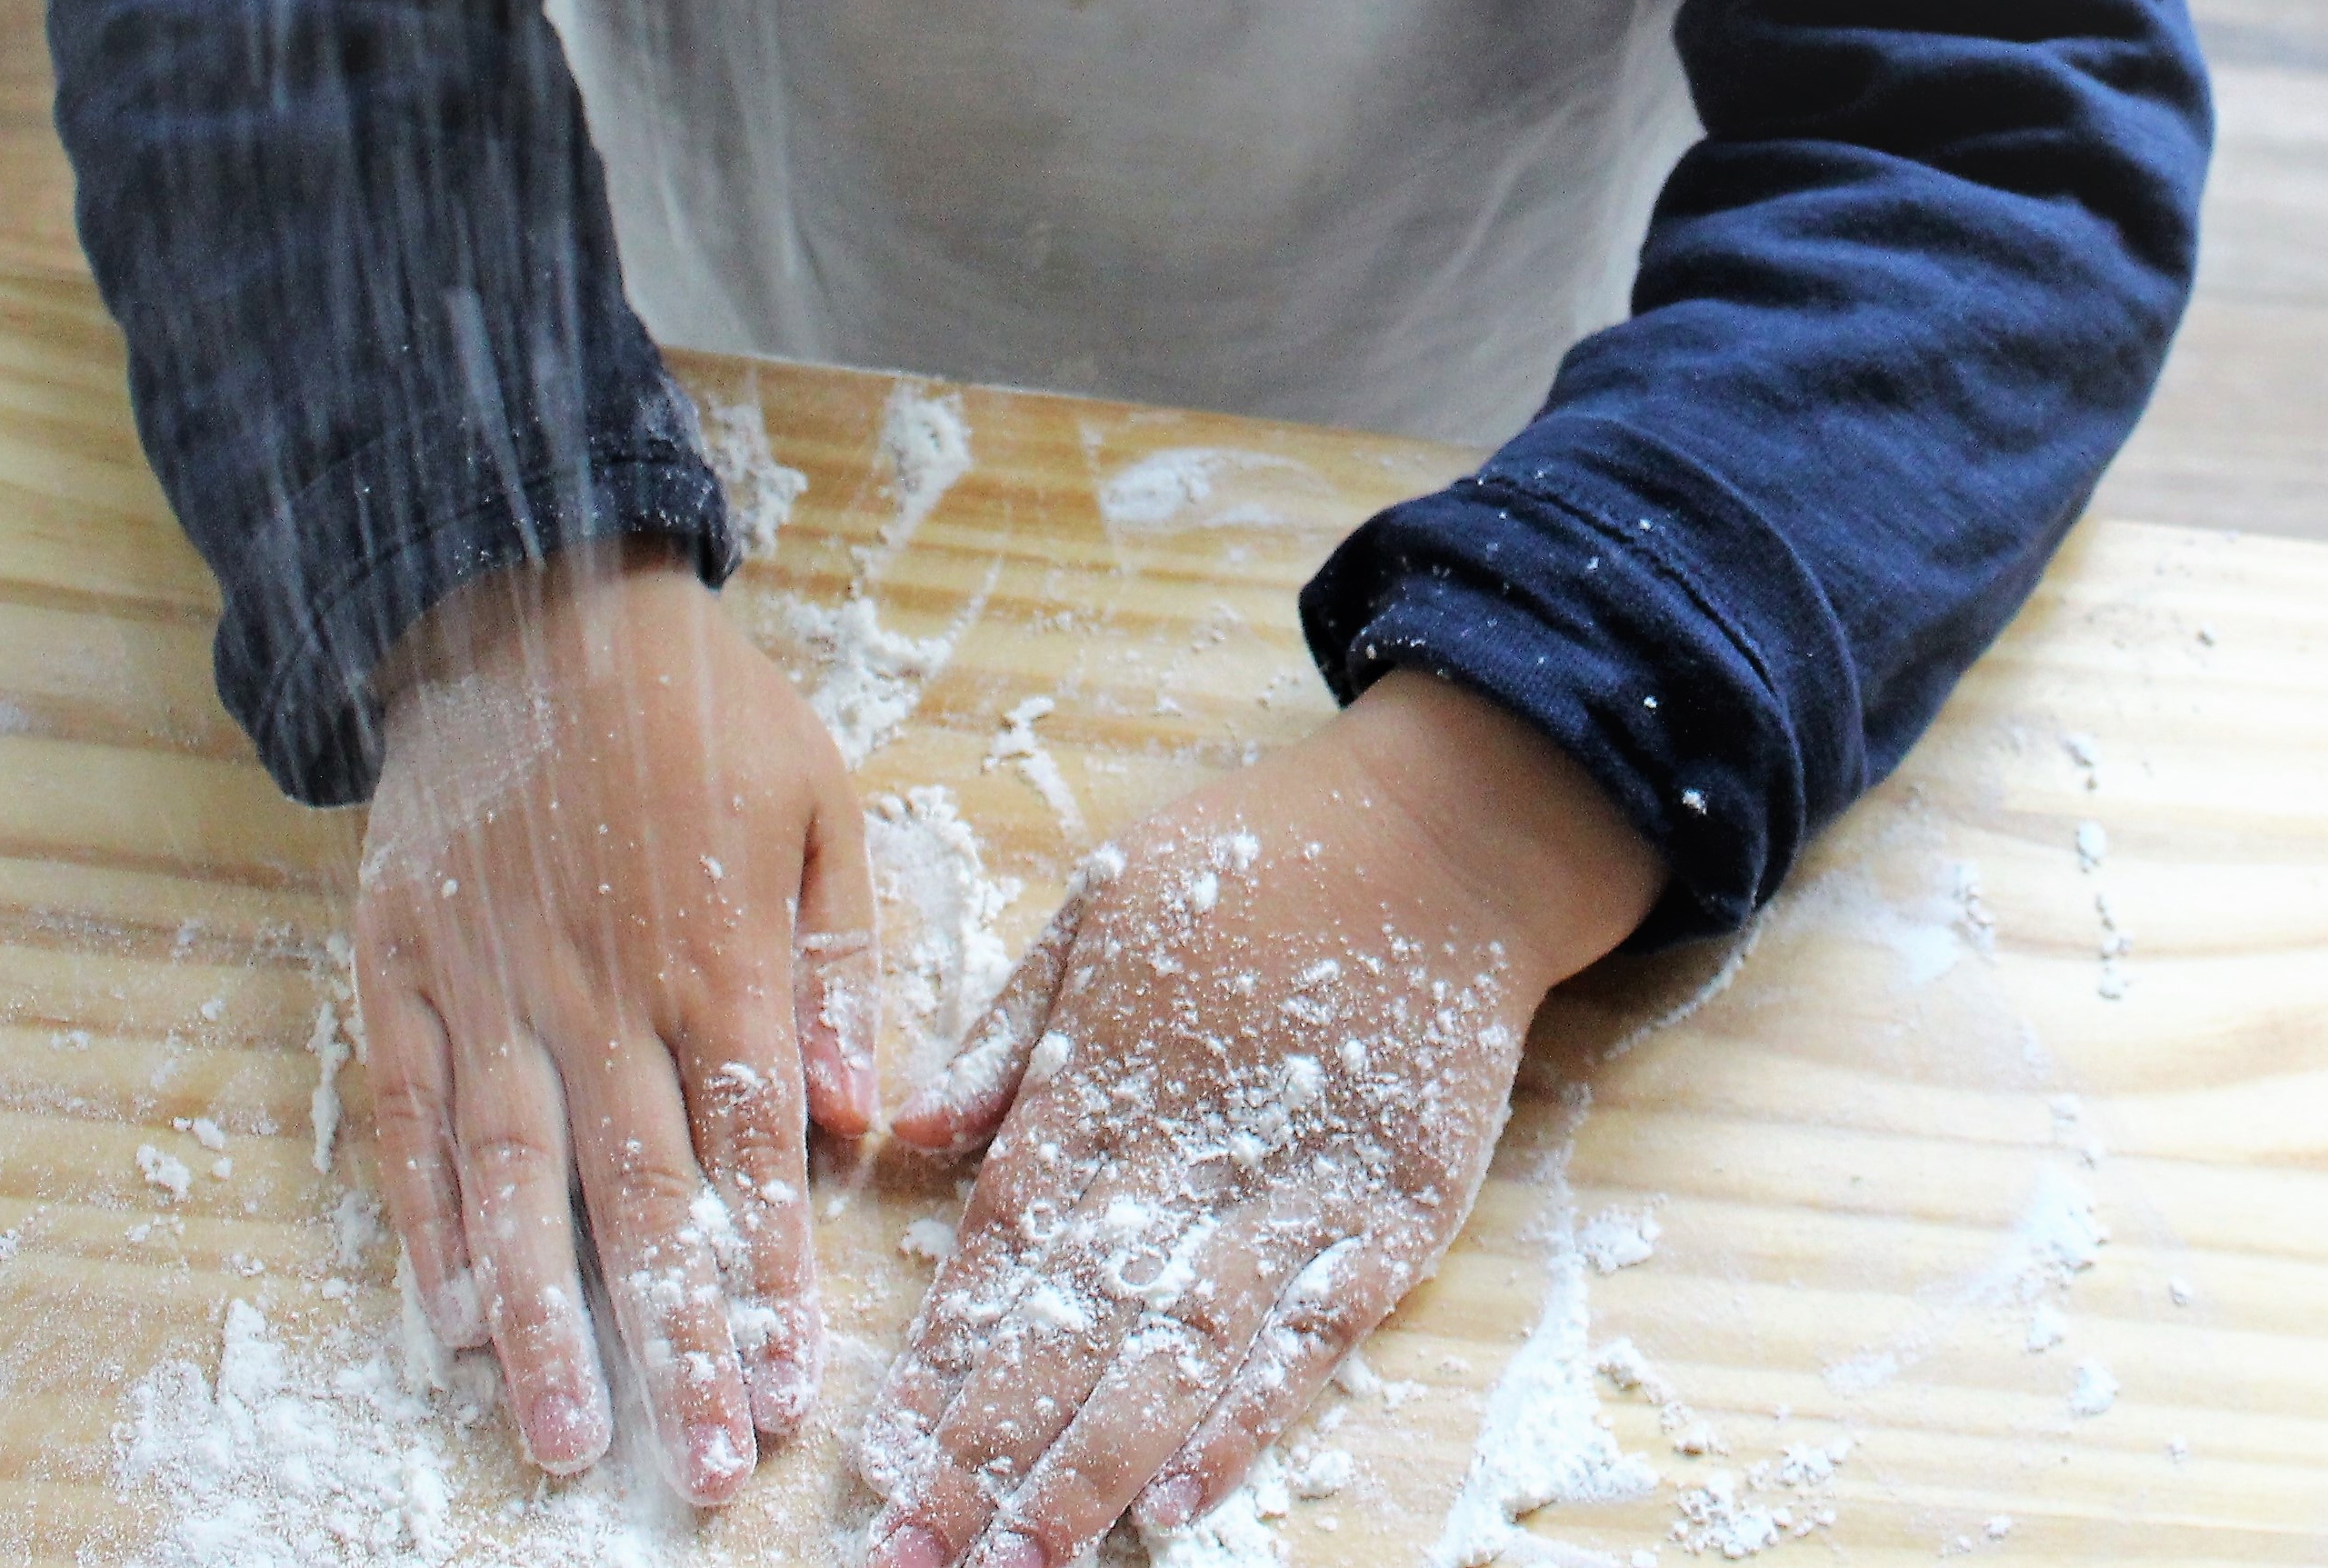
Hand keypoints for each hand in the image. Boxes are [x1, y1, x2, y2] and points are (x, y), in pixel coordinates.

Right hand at [354, 539, 878, 1504]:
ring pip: (515, 1182)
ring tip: (560, 1437)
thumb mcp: (822, 805)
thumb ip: (844, 963)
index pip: (751, 1154)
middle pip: (640, 1197)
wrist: (531, 606)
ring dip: (539, 1320)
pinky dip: (425, 1222)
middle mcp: (602, 994)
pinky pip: (410, 1119)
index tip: (789, 1392)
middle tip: (694, 1469)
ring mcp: (490, 988)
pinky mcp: (401, 968)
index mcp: (719, 958)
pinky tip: (443, 1320)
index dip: (768, 1281)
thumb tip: (858, 1119)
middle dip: (673, 1342)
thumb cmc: (704, 712)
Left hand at [858, 671, 1664, 1566]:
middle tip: (917, 1562)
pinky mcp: (1397, 1210)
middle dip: (987, 1456)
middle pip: (1071, 1331)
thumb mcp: (1106, 902)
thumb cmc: (1261, 856)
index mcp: (1106, 1082)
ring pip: (1179, 1357)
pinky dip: (1243, 1420)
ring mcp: (1300, 1191)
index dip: (940, 1366)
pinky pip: (1310, 1339)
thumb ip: (1014, 1029)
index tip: (880, 1463)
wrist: (1446, 833)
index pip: (1002, 1254)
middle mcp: (1190, 1155)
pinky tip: (1175, 1500)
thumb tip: (913, 1137)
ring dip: (1094, 1468)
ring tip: (1023, 1562)